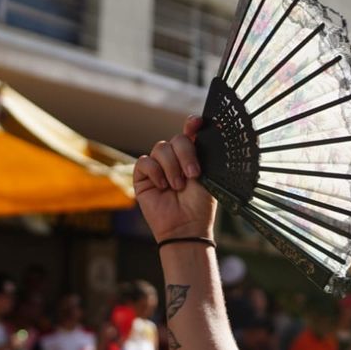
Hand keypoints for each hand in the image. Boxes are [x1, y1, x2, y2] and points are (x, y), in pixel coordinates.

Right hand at [134, 116, 216, 241]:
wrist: (187, 226)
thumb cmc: (200, 206)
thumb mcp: (207, 176)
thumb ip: (202, 153)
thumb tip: (199, 130)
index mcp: (193, 156)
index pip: (191, 133)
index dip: (192, 124)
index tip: (197, 123)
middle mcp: (175, 158)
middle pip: (177, 139)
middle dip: (186, 154)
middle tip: (194, 174)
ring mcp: (158, 166)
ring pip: (161, 148)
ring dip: (172, 167)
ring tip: (178, 187)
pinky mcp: (142, 176)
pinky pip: (145, 162)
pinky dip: (156, 172)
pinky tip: (163, 187)